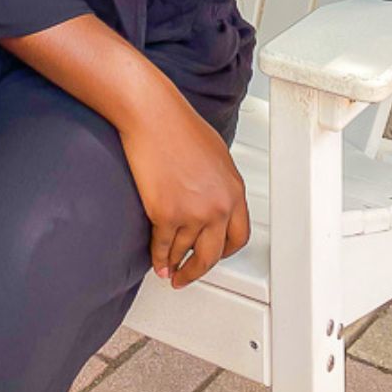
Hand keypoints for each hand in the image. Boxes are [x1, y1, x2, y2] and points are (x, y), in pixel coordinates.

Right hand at [119, 96, 250, 288]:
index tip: (214, 257)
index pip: (239, 236)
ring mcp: (193, 213)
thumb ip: (219, 184)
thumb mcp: (215, 154)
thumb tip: (213, 204)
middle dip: (198, 270)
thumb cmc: (177, 125)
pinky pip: (163, 247)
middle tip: (188, 276)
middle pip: (213, 254)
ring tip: (168, 270)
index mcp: (234, 190)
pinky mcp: (166, 215)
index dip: (224, 252)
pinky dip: (158, 258)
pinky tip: (156, 262)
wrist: (152, 115)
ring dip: (175, 265)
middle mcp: (219, 206)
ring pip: (185, 253)